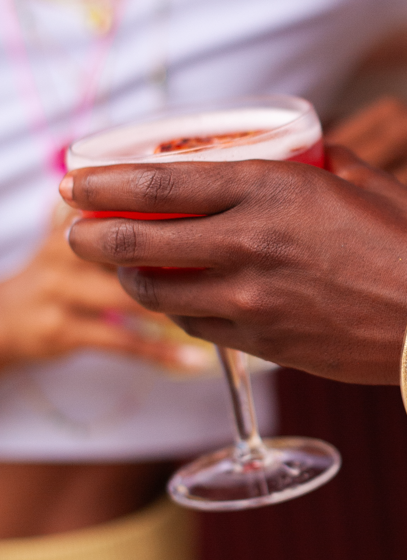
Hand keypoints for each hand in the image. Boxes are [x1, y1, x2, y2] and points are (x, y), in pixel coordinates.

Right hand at [0, 209, 211, 372]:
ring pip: (130, 290)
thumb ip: (133, 217)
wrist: (4, 318)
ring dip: (180, 301)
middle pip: (130, 241)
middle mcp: (64, 244)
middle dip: (186, 253)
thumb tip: (205, 205)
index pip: (126, 200)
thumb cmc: (67, 273)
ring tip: (224, 306)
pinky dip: (161, 351)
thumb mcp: (90, 238)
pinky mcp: (62, 329)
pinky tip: (194, 359)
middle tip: (232, 263)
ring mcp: (59, 287)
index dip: (178, 210)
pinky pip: (122, 339)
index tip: (225, 216)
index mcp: (76, 213)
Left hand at [62, 153, 406, 388]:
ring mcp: (256, 302)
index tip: (77, 182)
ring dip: (132, 281)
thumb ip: (328, 162)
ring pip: (161, 294)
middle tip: (78, 231)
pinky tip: (185, 302)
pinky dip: (181, 313)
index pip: (162, 184)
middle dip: (92, 237)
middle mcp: (253, 246)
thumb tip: (307, 151)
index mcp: (277, 193)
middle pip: (139, 244)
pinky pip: (201, 328)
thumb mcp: (375, 185)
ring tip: (126, 270)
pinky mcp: (268, 343)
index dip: (105, 183)